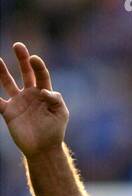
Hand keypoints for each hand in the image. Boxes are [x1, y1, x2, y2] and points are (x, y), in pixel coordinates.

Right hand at [0, 42, 68, 156]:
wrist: (43, 149)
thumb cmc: (55, 131)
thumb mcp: (61, 114)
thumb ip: (56, 100)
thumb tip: (45, 91)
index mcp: (44, 93)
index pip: (41, 75)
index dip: (38, 66)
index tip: (34, 60)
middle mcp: (30, 94)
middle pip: (25, 72)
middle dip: (22, 59)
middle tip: (18, 46)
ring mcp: (18, 102)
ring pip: (7, 82)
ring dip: (1, 71)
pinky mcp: (8, 112)